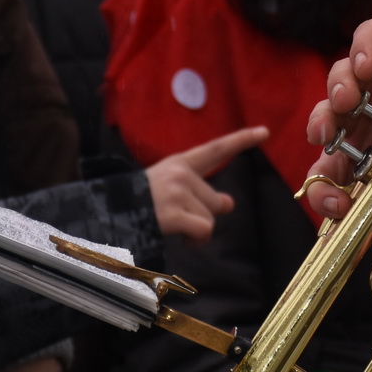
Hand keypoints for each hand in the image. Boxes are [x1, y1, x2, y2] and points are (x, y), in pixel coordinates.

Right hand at [146, 126, 267, 243]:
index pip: (215, 149)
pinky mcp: (173, 213)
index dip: (242, 140)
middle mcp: (180, 173)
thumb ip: (198, 193)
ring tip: (172, 227)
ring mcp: (176, 192)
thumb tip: (229, 203)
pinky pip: (204, 230)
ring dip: (197, 231)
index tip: (265, 132)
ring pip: (211, 219)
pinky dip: (196, 240)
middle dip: (204, 216)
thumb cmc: (136, 205)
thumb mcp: (168, 190)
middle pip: (216, 200)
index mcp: (178, 163)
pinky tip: (179, 237)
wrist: (105, 216)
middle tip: (179, 219)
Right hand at [303, 19, 371, 218]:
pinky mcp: (353, 160)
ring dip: (322, 125)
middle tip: (345, 100)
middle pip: (344, 75)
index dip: (366, 45)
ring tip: (324, 138)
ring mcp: (360, 123)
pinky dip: (325, 186)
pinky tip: (336, 199)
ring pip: (328, 119)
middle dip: (340, 86)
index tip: (368, 65)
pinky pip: (330, 172)